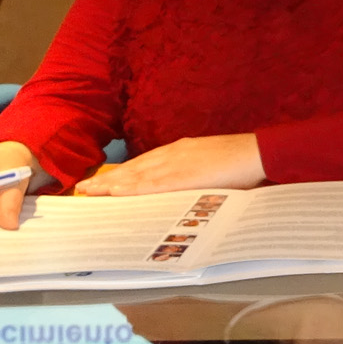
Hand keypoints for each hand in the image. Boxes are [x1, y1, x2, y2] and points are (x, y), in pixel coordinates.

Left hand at [74, 134, 265, 197]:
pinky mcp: (182, 176)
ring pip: (136, 175)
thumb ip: (194, 171)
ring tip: (91, 191)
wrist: (258, 152)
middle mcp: (174, 154)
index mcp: (181, 150)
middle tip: (85, 188)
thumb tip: (183, 185)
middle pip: (134, 168)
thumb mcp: (212, 161)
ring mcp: (176, 164)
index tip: (105, 180)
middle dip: (109, 179)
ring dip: (111, 184)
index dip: (123, 172)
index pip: (145, 163)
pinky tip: (115, 193)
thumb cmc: (240, 159)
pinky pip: (150, 184)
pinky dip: (131, 188)